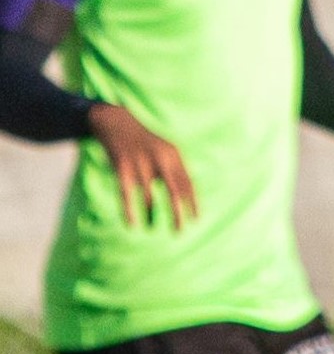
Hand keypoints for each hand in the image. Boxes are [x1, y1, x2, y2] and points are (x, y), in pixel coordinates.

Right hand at [87, 102, 196, 230]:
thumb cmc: (144, 142)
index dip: (192, 202)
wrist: (117, 122)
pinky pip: (127, 194)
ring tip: (151, 229)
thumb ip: (176, 169)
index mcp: (174, 155)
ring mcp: (141, 162)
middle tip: (180, 231)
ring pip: (149, 195)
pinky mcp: (122, 167)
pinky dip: (130, 210)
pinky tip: (132, 224)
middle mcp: (160, 158)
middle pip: (174, 190)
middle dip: (178, 212)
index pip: (187, 183)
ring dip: (151, 214)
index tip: (196, 219)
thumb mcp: (164, 151)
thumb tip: (187, 195)